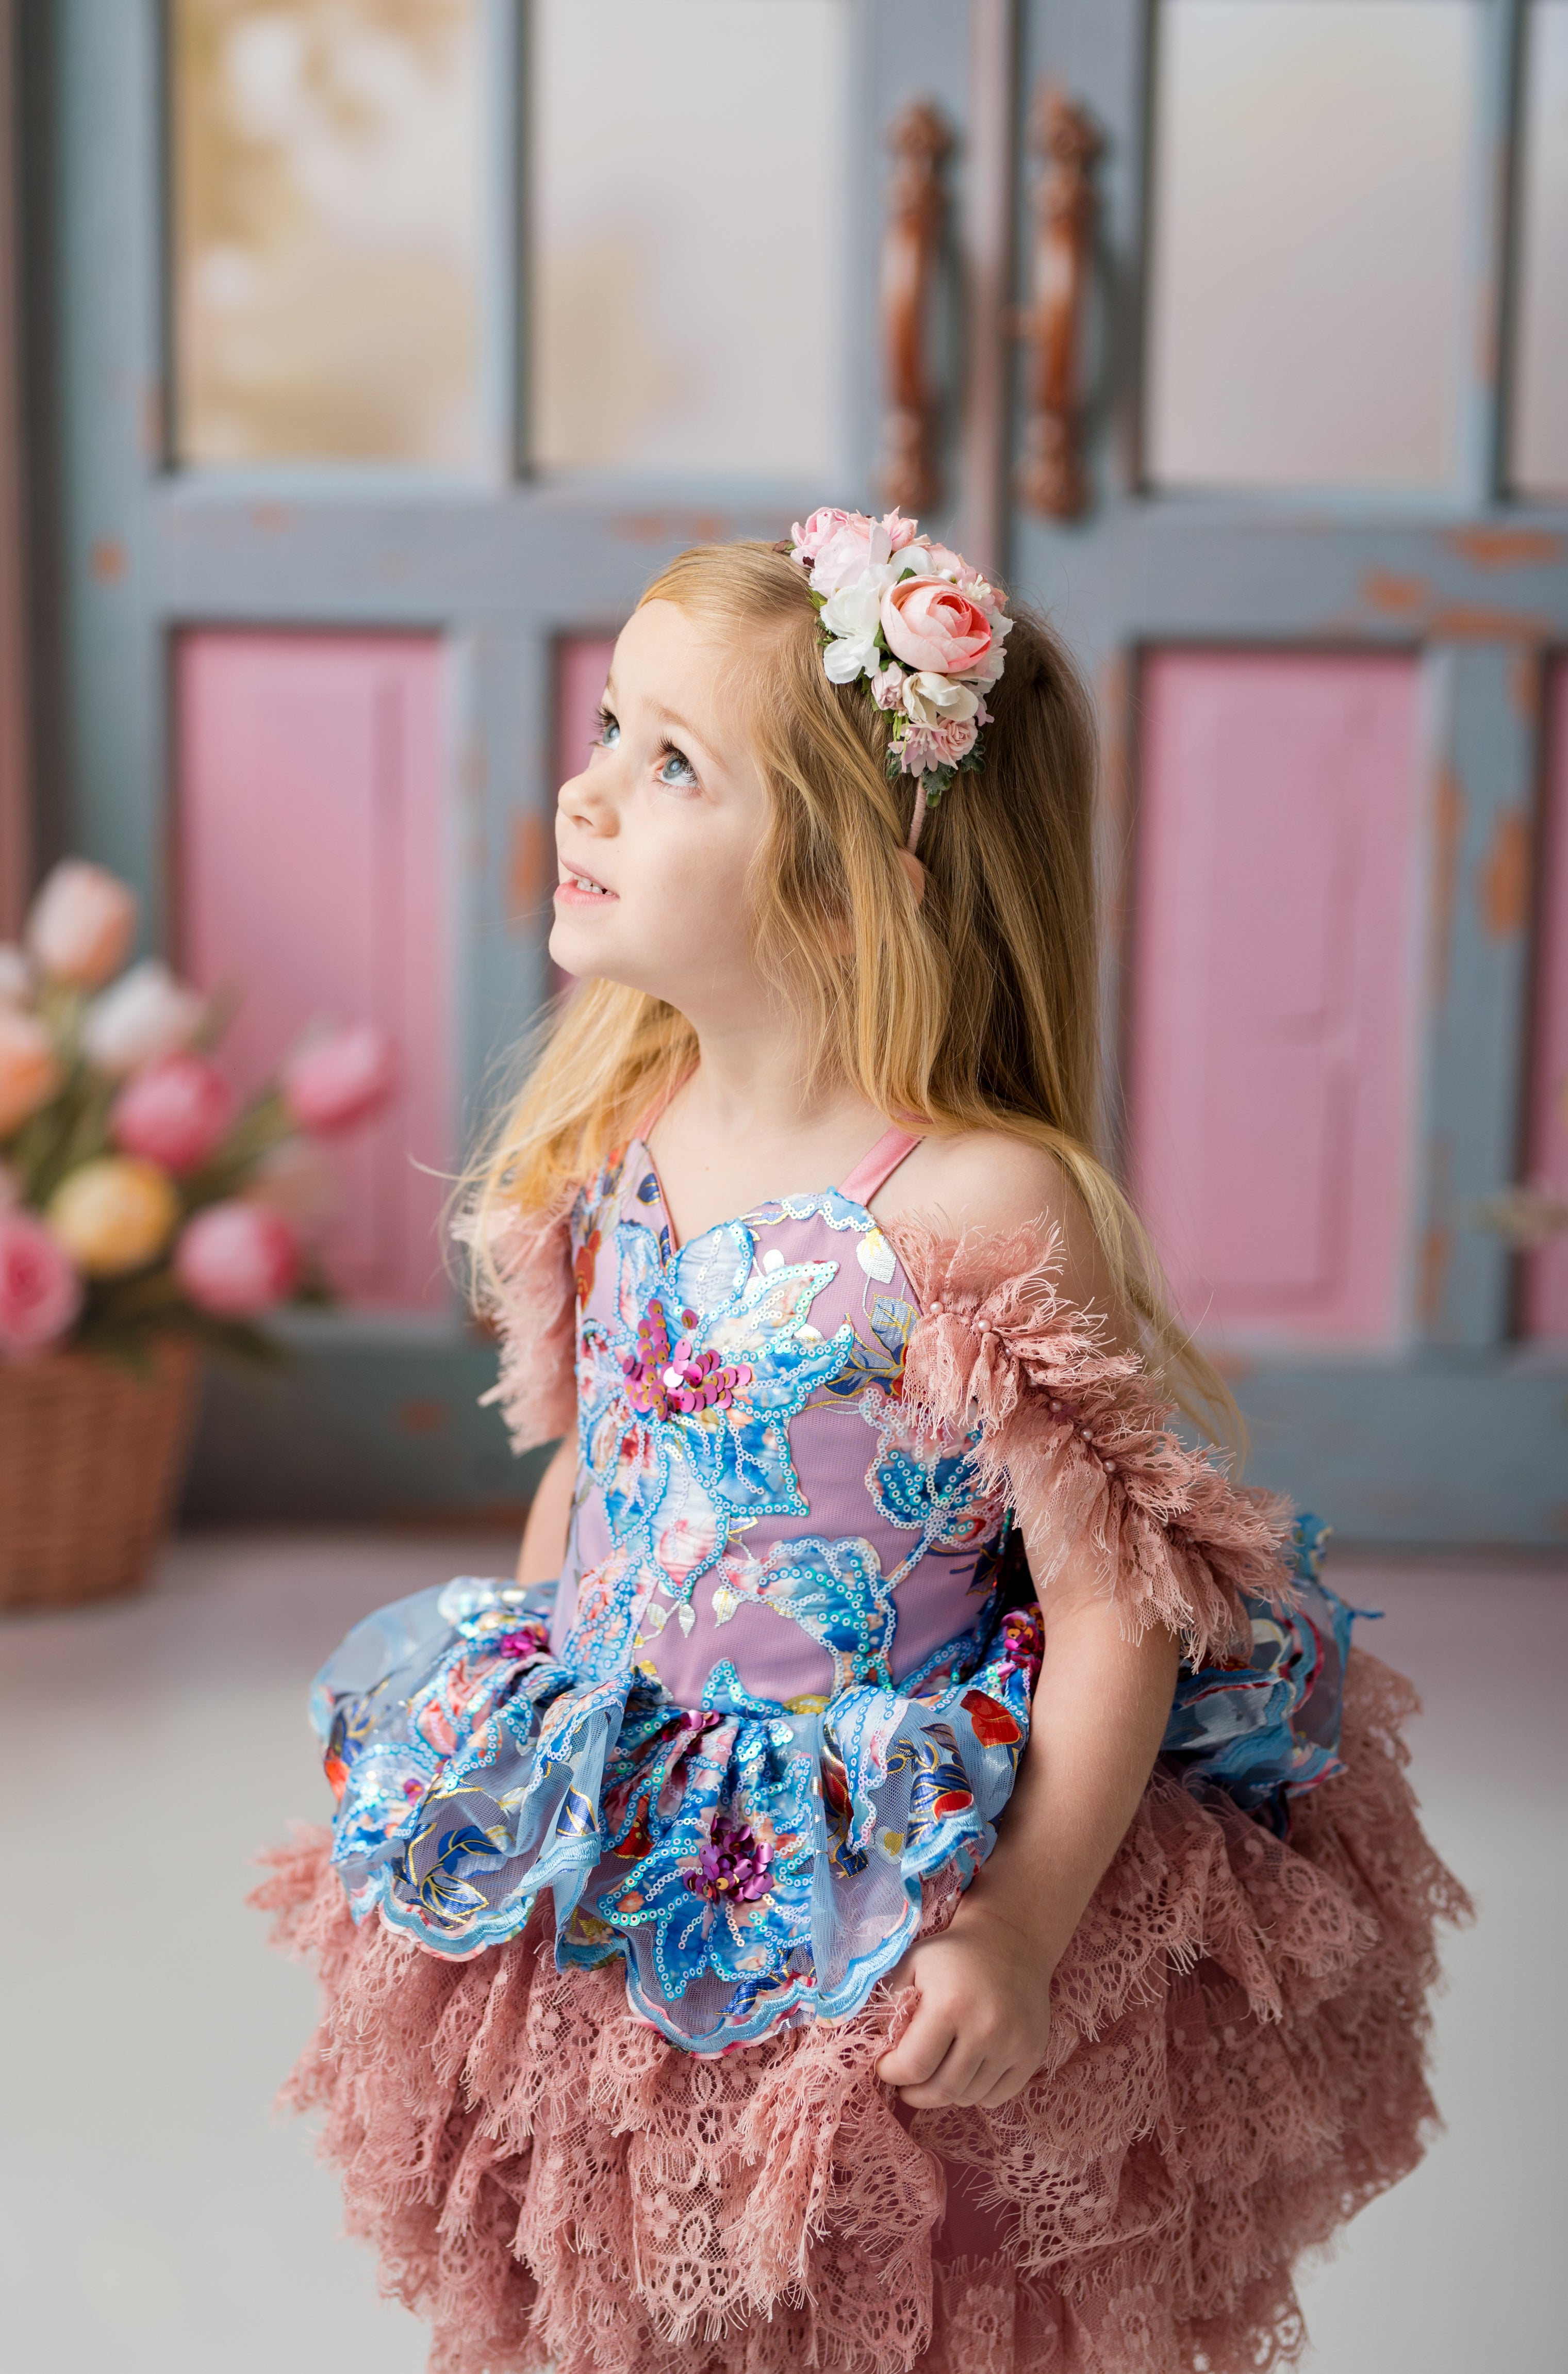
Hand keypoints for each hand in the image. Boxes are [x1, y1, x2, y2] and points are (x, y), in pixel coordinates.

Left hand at [874, 1898, 1053, 2108]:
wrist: (1011, 1941)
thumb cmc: (953, 1955)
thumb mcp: (912, 1963)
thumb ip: (888, 2002)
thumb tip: (876, 2046)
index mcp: (950, 2004)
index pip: (913, 2066)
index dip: (891, 2073)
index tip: (884, 2066)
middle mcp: (986, 2029)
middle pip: (941, 2090)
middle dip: (914, 2094)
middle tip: (904, 2085)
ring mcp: (1013, 2045)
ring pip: (968, 2097)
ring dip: (944, 2092)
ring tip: (935, 2072)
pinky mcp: (1031, 2055)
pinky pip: (995, 2097)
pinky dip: (975, 2092)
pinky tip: (964, 2069)